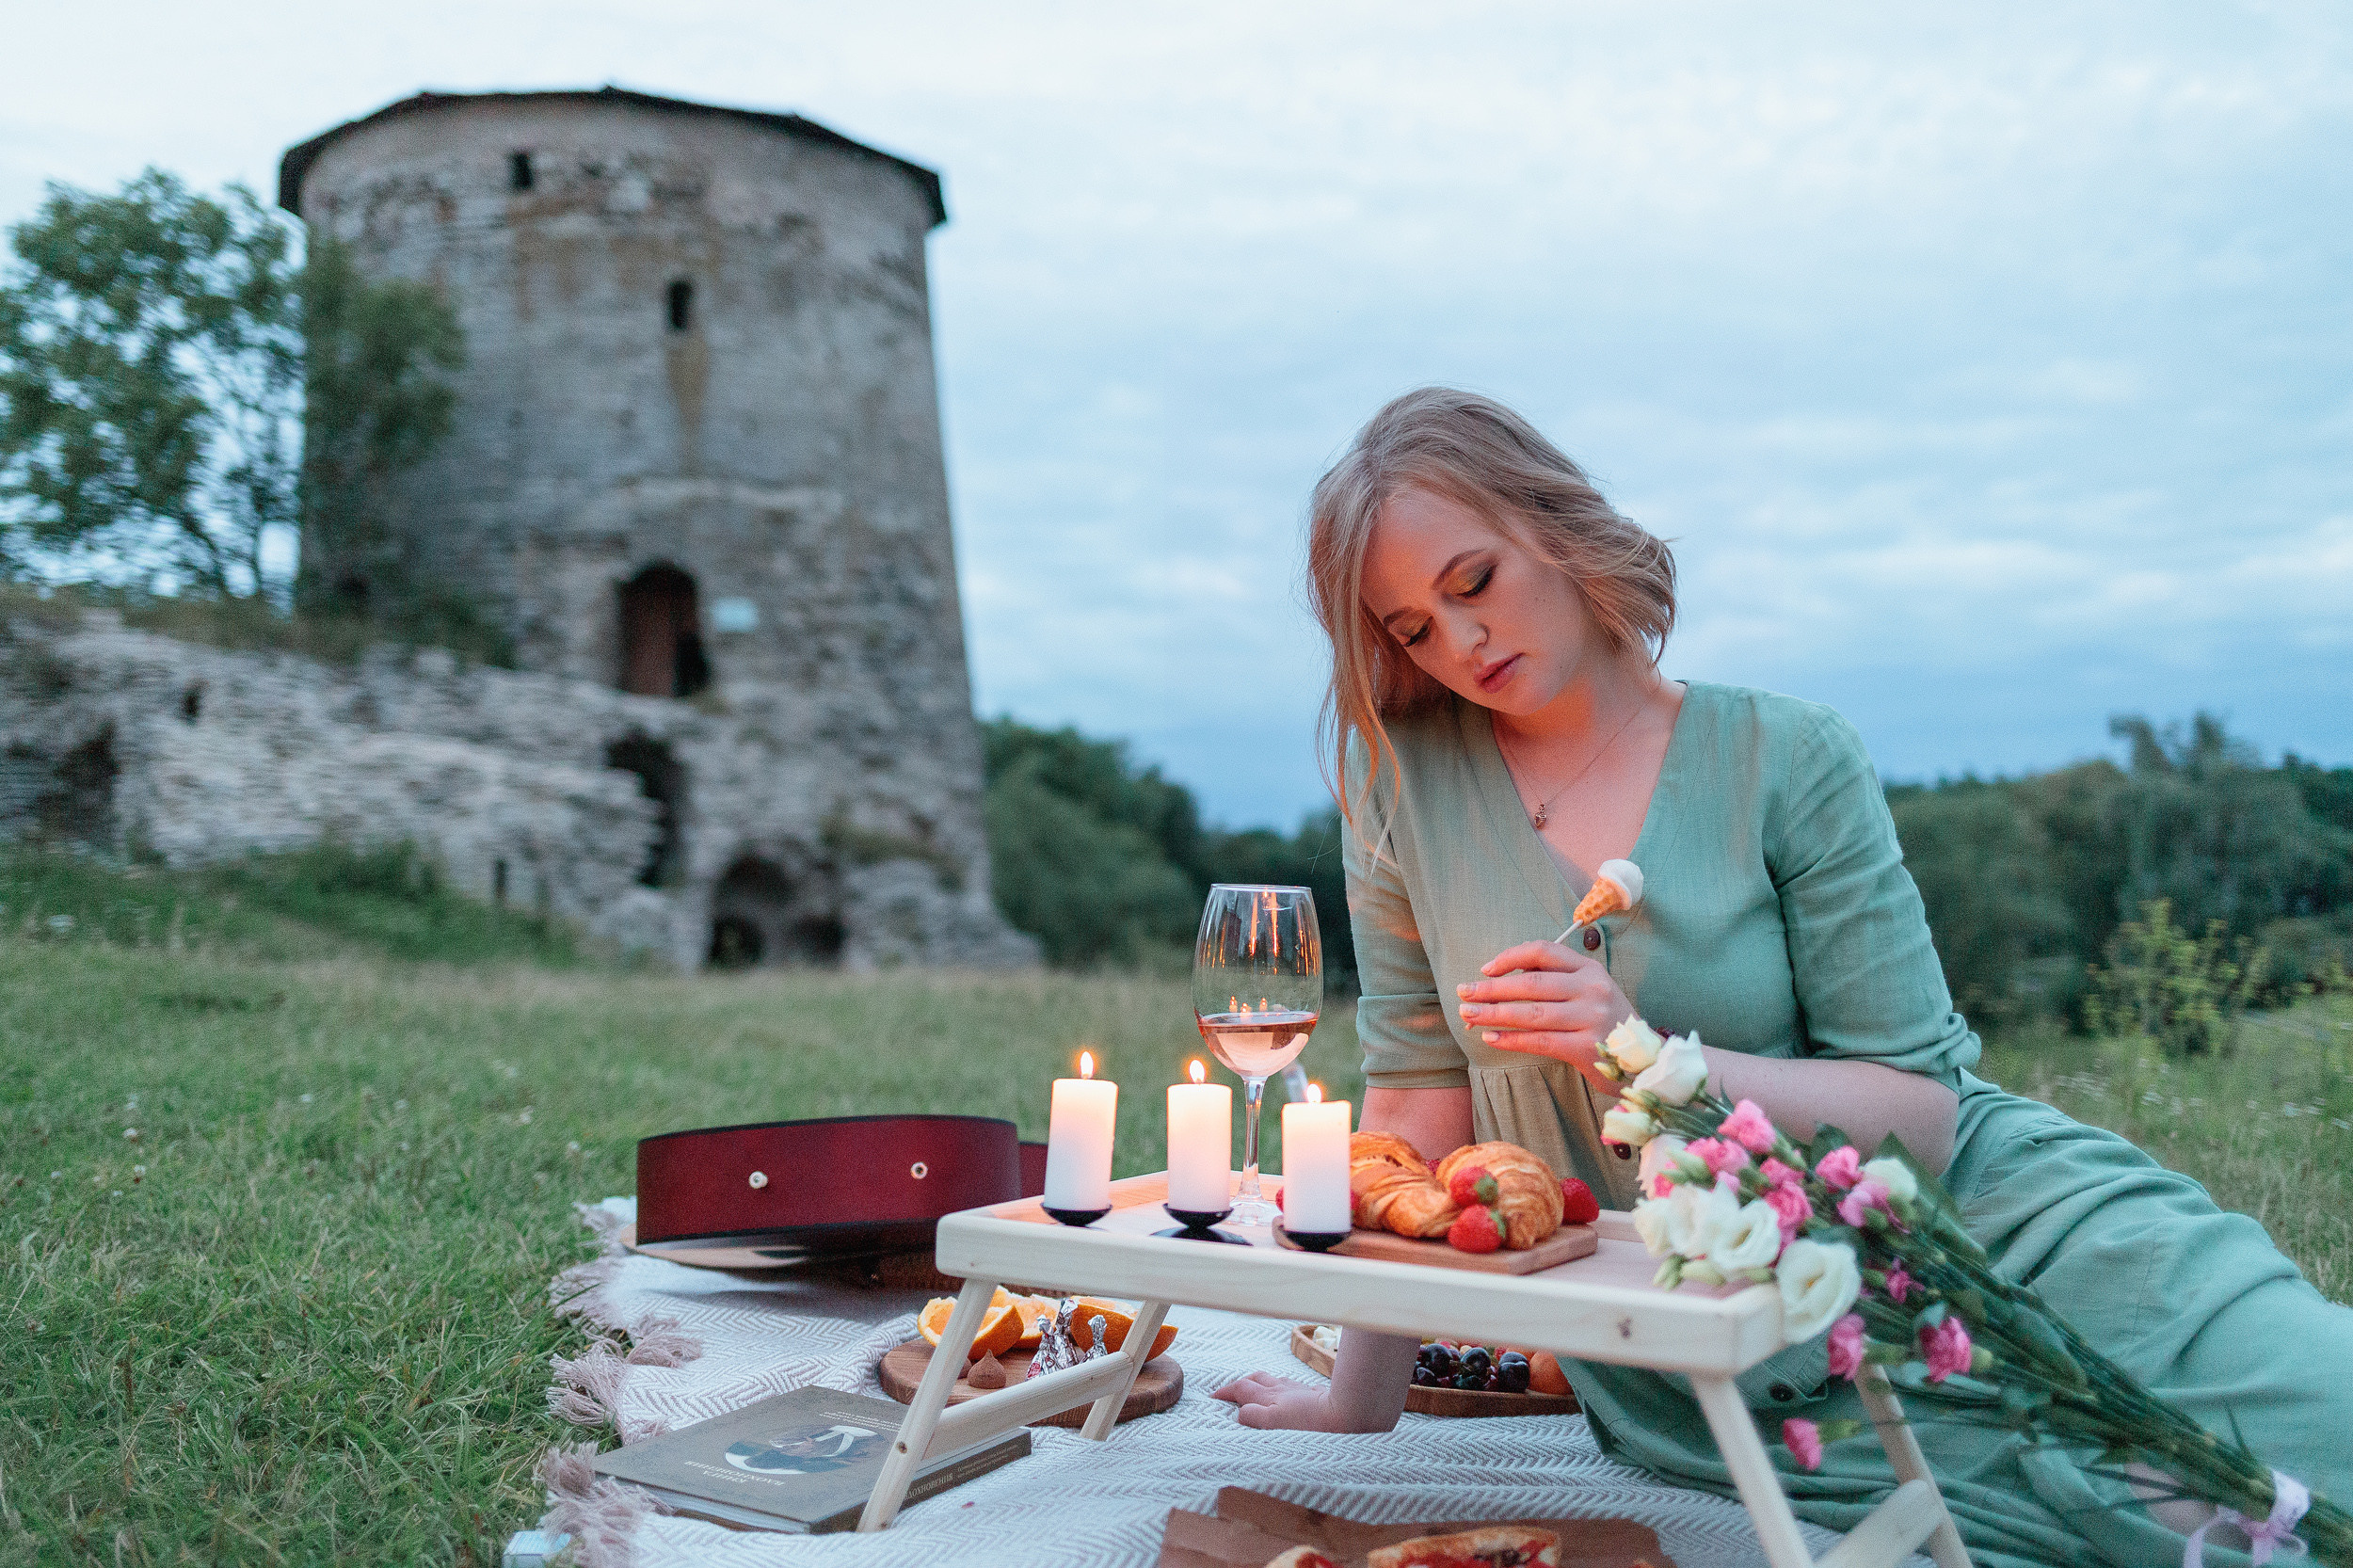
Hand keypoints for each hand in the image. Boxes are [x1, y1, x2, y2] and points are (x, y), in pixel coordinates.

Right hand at [1211, 1371, 1395, 1431]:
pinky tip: (1286, 1394)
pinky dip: (1280, 1388)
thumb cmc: (1313, 1423)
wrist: (1348, 1415)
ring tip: (1255, 1390)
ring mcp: (1298, 1390)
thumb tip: (1239, 1413)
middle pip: (1255, 1379)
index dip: (1225, 1392)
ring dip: (1259, 1383)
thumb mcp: (1276, 1423)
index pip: (1240, 1389)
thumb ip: (1254, 1416)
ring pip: (1273, 1380)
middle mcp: (1281, 1390)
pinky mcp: (1313, 1394)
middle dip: (1240, 1383)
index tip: (1213, 1397)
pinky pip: (1290, 1386)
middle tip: (1230, 1392)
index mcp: (1269, 1397)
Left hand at [1455, 939, 1632, 1092]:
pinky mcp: (1586, 1047)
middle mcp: (1592, 989)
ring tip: (1468, 1014)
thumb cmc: (1605, 1023)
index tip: (1485, 969)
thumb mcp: (1590, 991)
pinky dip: (1511, 1039)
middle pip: (1531, 983)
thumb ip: (1556, 980)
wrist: (1642, 1061)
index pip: (1543, 951)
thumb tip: (1500, 979)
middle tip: (1463, 992)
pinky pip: (1539, 1040)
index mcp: (1589, 969)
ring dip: (1494, 1013)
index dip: (1510, 957)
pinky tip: (1490, 1036)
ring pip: (1531, 1013)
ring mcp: (1590, 1018)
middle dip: (1491, 989)